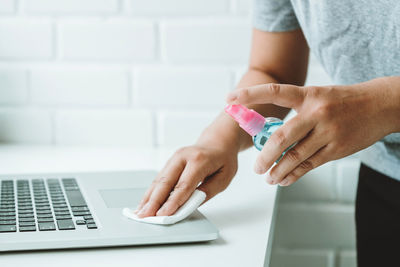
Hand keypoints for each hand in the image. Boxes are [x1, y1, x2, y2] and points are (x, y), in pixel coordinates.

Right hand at [135, 142, 237, 217]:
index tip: (164, 215)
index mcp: (199, 160)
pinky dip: (151, 192)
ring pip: (159, 180)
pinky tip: (145, 203)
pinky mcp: (170, 163)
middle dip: (154, 201)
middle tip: (146, 216)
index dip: (172, 201)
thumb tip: (189, 205)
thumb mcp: (224, 177)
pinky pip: (159, 179)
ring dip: (149, 197)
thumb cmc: (223, 160)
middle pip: (166, 181)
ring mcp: (174, 158)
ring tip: (141, 212)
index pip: (183, 185)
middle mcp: (183, 157)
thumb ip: (207, 191)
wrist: (217, 142)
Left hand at [226, 78, 397, 185]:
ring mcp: (327, 132)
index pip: (275, 92)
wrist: (379, 106)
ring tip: (268, 177)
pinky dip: (294, 175)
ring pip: (295, 157)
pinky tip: (284, 180)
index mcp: (308, 95)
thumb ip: (295, 112)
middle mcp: (315, 113)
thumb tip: (270, 134)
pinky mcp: (336, 149)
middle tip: (256, 167)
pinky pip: (310, 165)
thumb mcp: (318, 96)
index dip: (250, 95)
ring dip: (278, 171)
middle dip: (264, 156)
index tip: (230, 99)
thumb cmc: (342, 101)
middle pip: (281, 138)